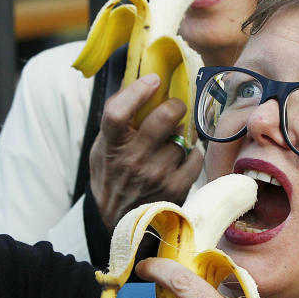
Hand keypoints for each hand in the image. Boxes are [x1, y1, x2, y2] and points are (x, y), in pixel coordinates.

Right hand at [89, 73, 203, 231]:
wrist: (117, 221)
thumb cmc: (111, 175)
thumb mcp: (103, 146)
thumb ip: (116, 115)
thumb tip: (136, 77)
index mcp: (111, 146)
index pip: (118, 113)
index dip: (137, 91)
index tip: (153, 79)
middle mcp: (133, 160)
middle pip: (163, 118)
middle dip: (176, 105)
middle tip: (176, 106)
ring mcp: (156, 175)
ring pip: (183, 138)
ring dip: (182, 134)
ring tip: (173, 139)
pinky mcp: (176, 188)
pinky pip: (195, 157)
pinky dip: (191, 153)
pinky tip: (180, 157)